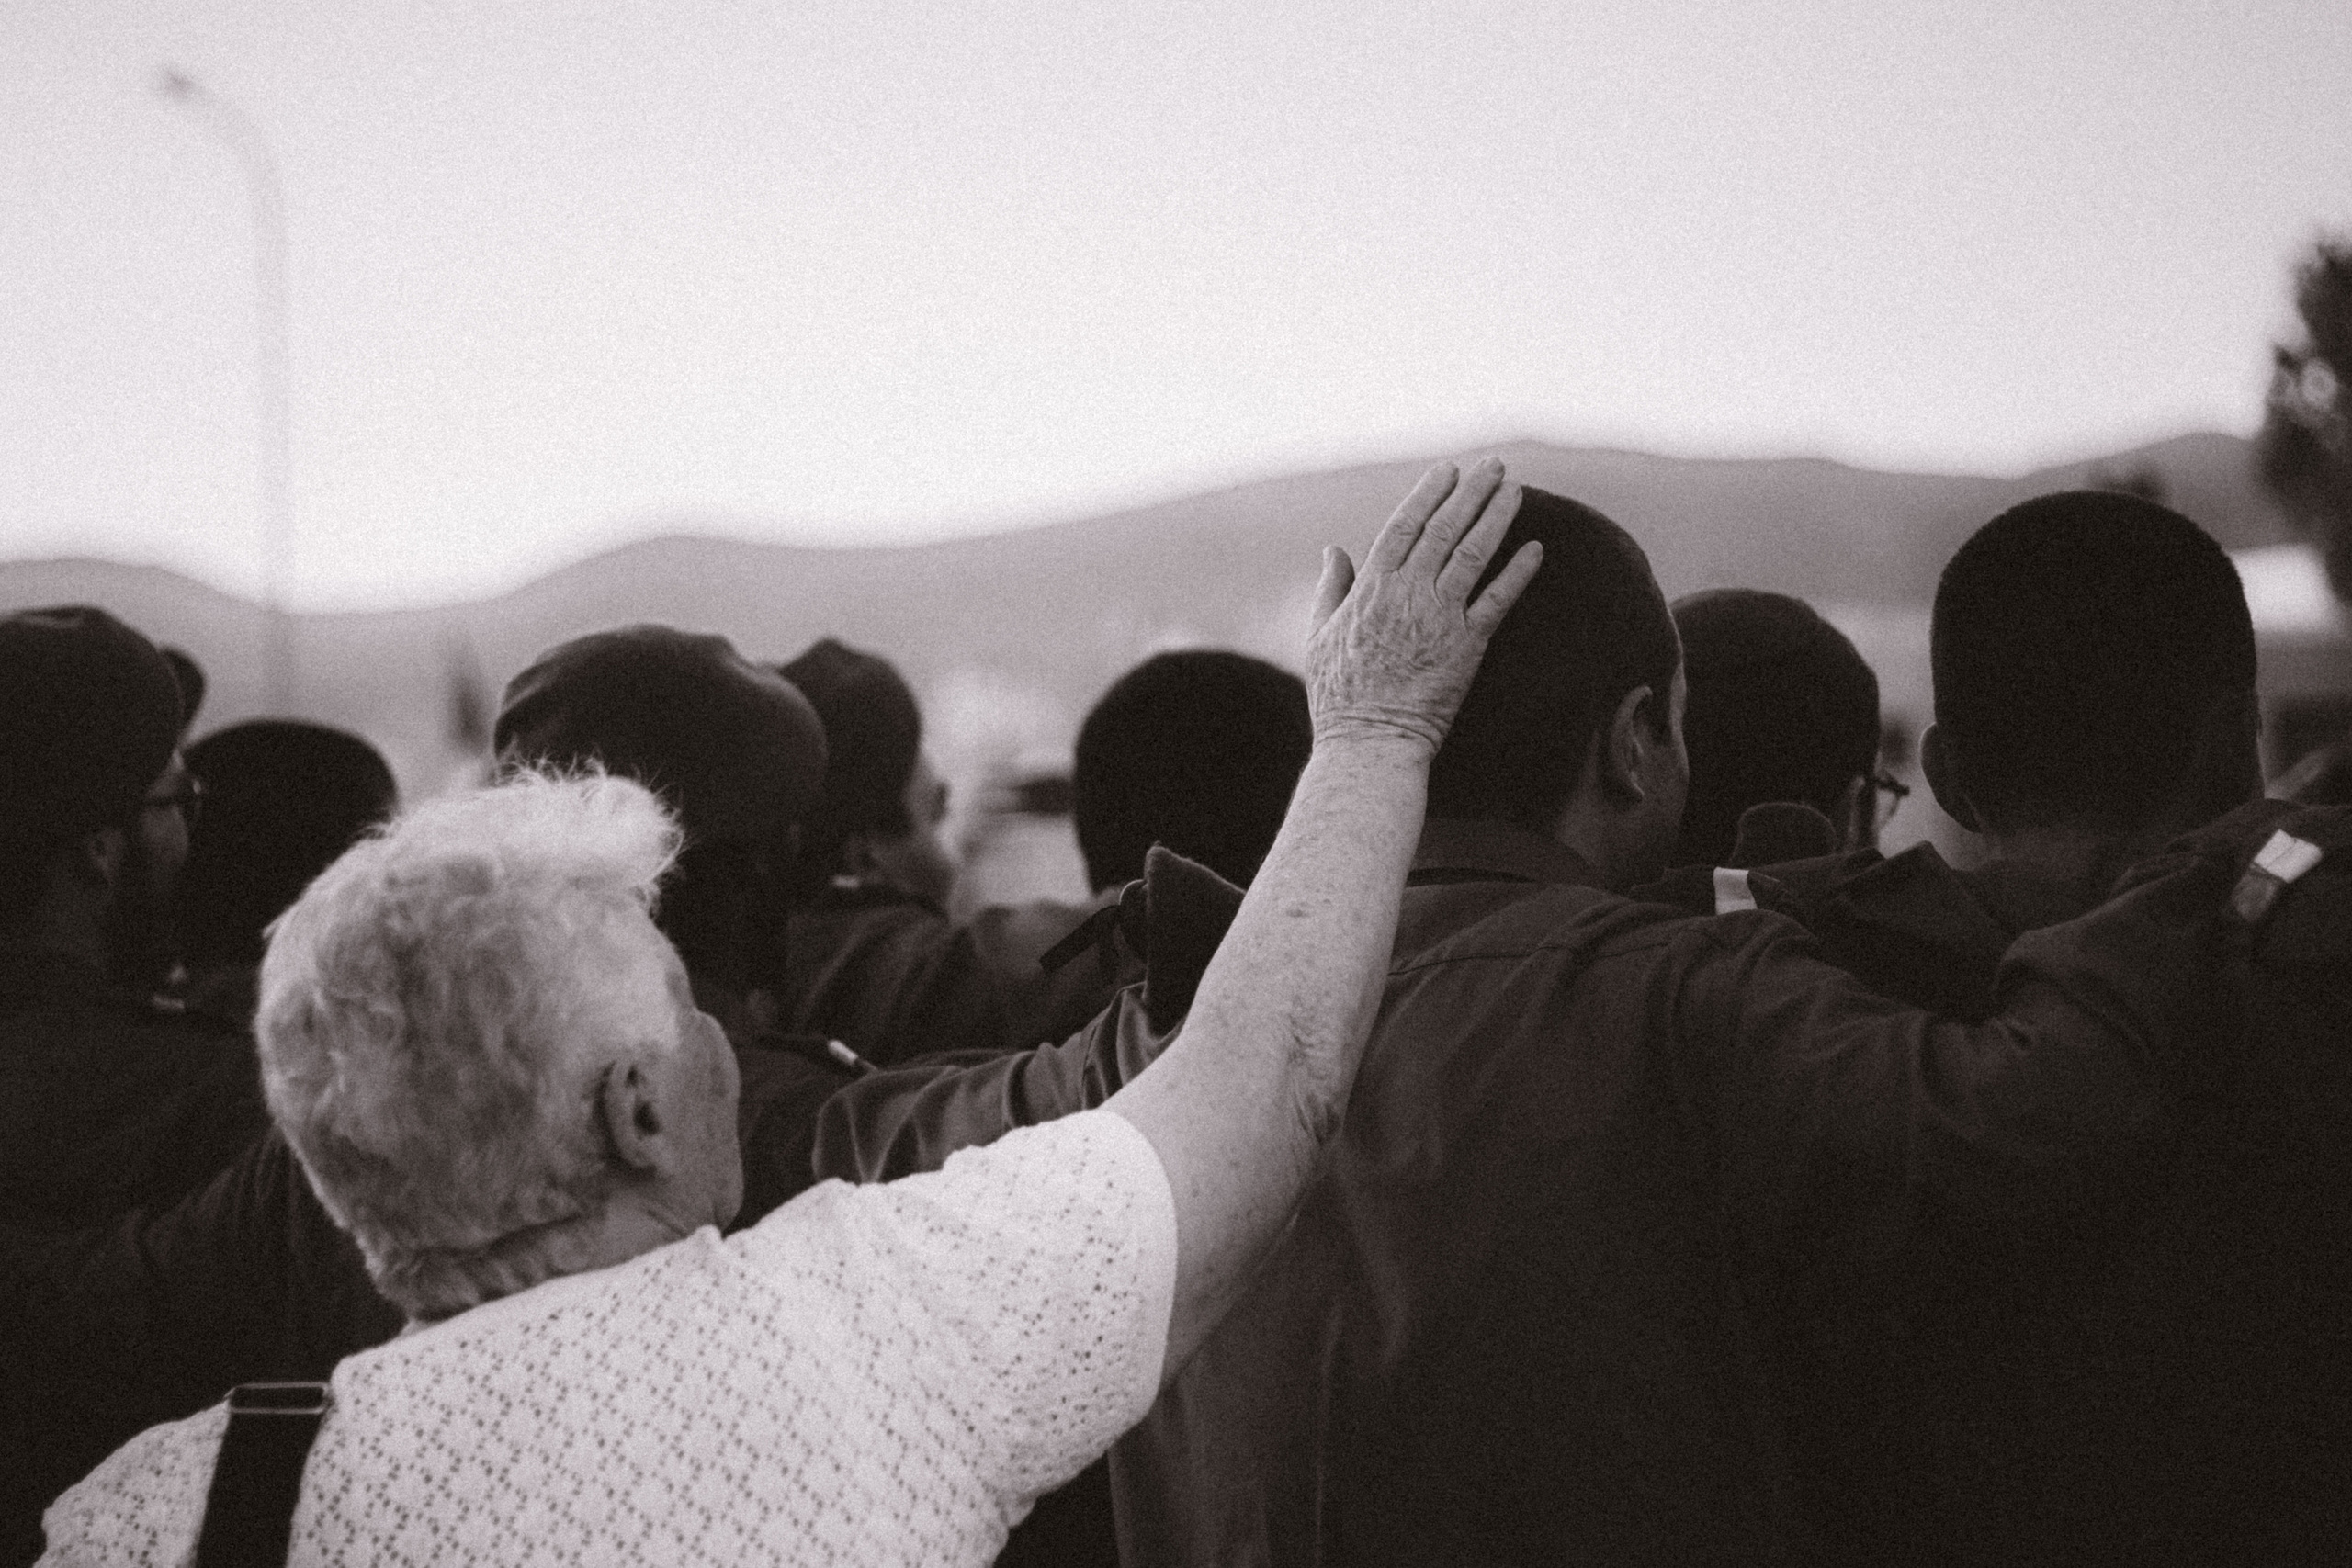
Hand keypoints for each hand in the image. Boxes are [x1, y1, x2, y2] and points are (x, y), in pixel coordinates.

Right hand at [1304, 457, 1542, 756]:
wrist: (1370, 744)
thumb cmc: (1339, 698)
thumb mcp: (1320, 637)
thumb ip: (1330, 589)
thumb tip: (1334, 550)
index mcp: (1371, 588)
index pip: (1404, 526)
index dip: (1428, 494)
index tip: (1447, 470)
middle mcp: (1407, 594)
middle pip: (1444, 529)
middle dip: (1471, 492)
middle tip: (1493, 465)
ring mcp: (1439, 618)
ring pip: (1473, 554)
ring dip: (1496, 518)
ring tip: (1515, 489)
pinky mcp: (1468, 647)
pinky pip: (1498, 601)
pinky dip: (1518, 572)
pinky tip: (1536, 548)